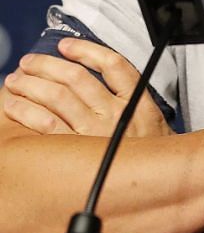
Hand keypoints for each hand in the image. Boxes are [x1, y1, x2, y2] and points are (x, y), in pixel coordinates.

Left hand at [1, 38, 172, 136]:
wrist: (158, 186)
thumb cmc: (150, 153)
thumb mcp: (153, 120)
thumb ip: (130, 98)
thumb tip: (96, 75)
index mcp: (137, 102)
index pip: (112, 65)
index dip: (86, 50)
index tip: (66, 46)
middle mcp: (115, 114)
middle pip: (77, 78)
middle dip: (47, 65)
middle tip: (29, 62)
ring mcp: (95, 134)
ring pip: (58, 97)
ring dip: (31, 84)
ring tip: (15, 81)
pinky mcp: (76, 153)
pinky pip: (45, 126)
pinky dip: (26, 112)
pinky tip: (15, 106)